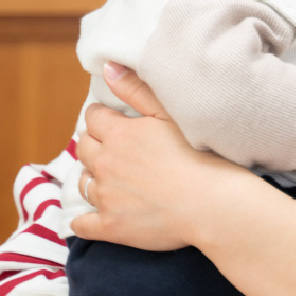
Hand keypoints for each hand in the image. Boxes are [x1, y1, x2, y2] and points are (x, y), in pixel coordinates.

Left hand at [73, 63, 238, 249]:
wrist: (213, 203)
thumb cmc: (199, 154)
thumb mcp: (169, 114)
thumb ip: (136, 90)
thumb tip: (108, 68)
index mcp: (119, 134)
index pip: (93, 118)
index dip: (102, 117)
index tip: (112, 120)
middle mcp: (106, 164)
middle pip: (83, 148)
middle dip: (94, 143)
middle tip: (113, 146)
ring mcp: (106, 197)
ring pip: (83, 182)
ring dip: (93, 176)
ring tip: (112, 176)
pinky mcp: (110, 227)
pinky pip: (82, 224)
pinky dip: (84, 219)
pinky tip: (94, 214)